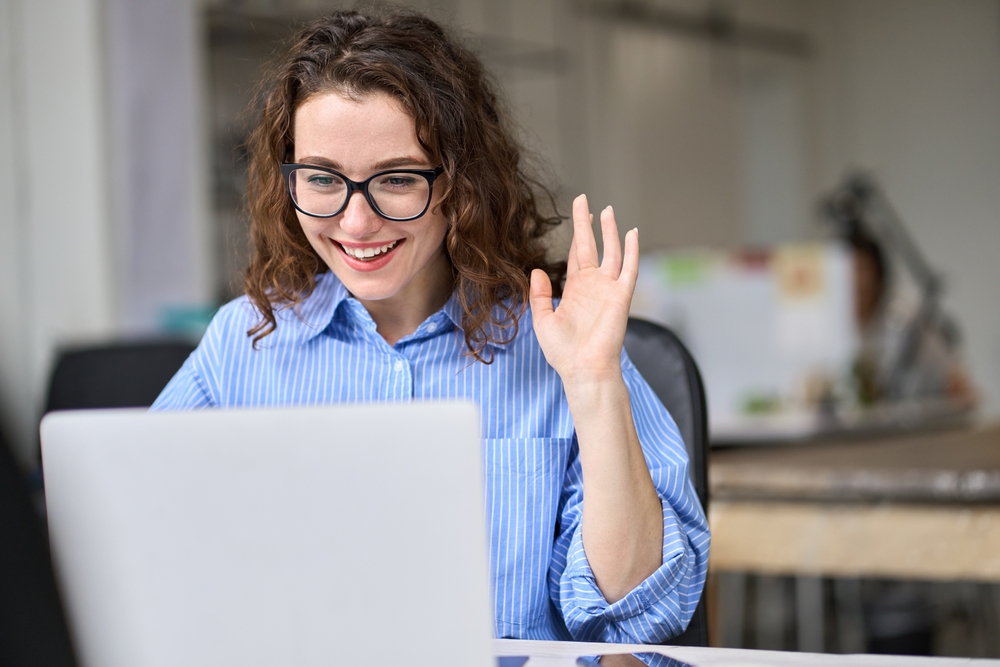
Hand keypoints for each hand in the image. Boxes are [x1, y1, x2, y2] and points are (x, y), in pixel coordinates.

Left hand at [529, 194, 638, 384]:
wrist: (583, 369)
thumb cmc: (563, 352)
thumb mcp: (543, 320)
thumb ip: (540, 295)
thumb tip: (537, 270)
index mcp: (576, 289)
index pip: (576, 254)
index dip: (576, 233)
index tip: (576, 214)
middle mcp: (593, 285)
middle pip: (591, 246)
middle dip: (587, 223)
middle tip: (585, 200)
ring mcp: (608, 289)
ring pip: (611, 252)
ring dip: (609, 231)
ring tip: (607, 210)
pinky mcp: (621, 296)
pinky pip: (628, 269)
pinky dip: (632, 250)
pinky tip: (632, 233)